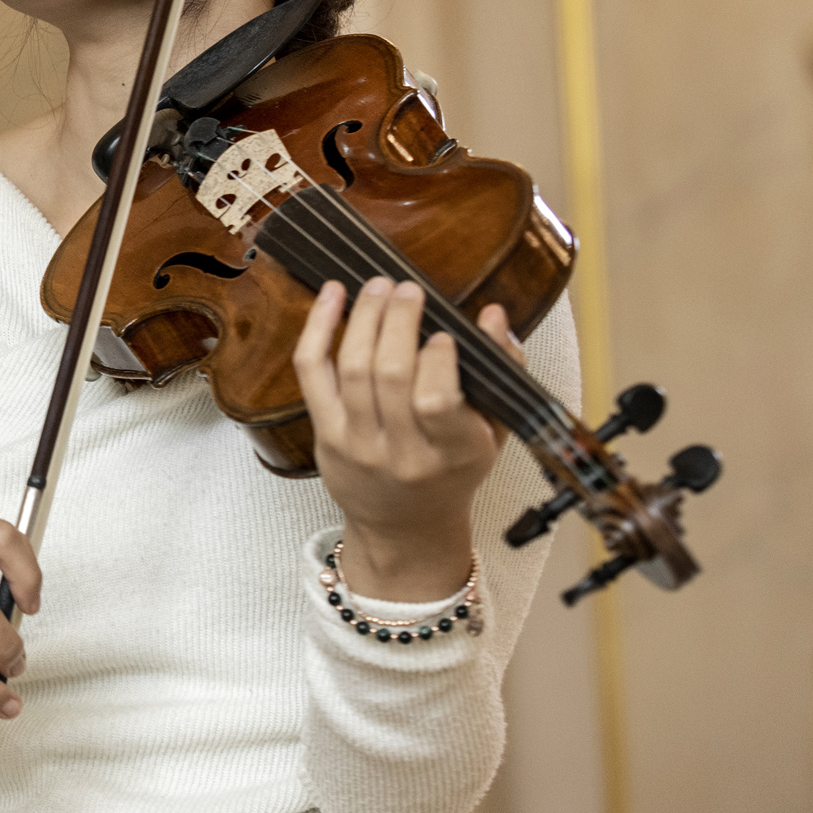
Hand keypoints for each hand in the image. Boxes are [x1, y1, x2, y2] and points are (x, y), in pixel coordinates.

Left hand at [293, 277, 520, 600]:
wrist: (404, 526)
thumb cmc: (450, 472)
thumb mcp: (492, 432)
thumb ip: (500, 373)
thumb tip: (493, 316)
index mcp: (452, 454)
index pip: (436, 402)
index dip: (438, 359)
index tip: (444, 332)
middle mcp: (400, 452)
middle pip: (389, 374)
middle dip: (398, 320)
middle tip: (408, 289)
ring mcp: (356, 443)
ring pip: (352, 368)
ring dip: (364, 317)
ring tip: (378, 286)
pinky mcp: (324, 433)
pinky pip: (313, 372)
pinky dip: (319, 329)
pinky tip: (332, 297)